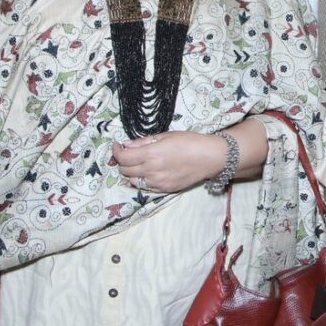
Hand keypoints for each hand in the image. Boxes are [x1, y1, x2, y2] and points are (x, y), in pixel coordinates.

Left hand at [111, 131, 225, 193]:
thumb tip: (125, 144)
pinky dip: (142, 179)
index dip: (116, 151)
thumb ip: (143, 141)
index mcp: (151, 154)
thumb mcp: (165, 135)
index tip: (117, 146)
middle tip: (127, 153)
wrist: (210, 157)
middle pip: (125, 170)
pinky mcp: (164, 190)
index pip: (123, 158)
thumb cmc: (189, 141)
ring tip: (137, 163)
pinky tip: (149, 170)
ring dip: (131, 172)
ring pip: (133, 181)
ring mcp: (158, 182)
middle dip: (122, 161)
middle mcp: (152, 170)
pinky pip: (145, 186)